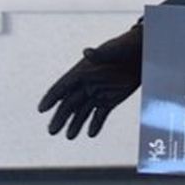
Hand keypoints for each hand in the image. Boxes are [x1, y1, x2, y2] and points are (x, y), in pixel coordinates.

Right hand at [38, 23, 141, 138]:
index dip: (52, 97)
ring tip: (69, 137)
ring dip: (75, 124)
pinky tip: (91, 134)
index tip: (41, 109)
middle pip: (70, 103)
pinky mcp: (111, 99)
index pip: (63, 85)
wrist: (143, 52)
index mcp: (84, 70)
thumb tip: (86, 51)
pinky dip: (96, 124)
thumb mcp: (115, 51)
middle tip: (52, 131)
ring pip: (83, 111)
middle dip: (60, 117)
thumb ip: (100, 54)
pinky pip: (100, 115)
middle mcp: (88, 83)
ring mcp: (99, 92)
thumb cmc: (127, 47)